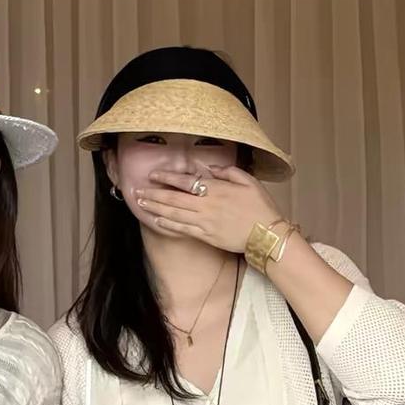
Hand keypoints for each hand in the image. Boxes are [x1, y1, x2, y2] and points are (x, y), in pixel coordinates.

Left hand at [134, 165, 288, 254]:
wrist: (267, 234)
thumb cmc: (260, 206)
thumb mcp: (249, 180)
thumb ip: (228, 171)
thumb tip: (210, 168)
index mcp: (216, 189)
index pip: (185, 181)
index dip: (166, 177)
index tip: (153, 175)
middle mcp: (206, 205)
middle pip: (173, 198)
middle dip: (154, 195)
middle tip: (137, 191)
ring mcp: (205, 222)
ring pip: (174, 214)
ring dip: (156, 209)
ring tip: (142, 204)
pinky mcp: (206, 236)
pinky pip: (182, 230)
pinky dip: (168, 225)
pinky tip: (157, 221)